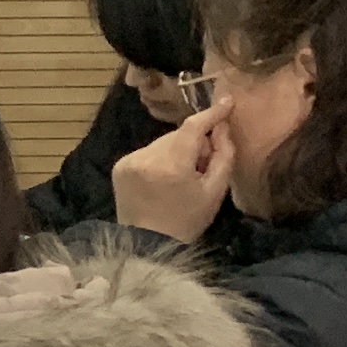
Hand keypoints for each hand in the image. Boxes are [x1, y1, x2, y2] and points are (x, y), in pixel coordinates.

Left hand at [111, 103, 235, 243]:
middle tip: (202, 167)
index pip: (193, 127)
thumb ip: (223, 154)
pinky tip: (163, 180)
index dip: (211, 113)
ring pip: (163, 143)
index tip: (227, 101)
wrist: (149, 245)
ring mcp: (129, 160)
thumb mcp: (215, 190)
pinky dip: (160, 159)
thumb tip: (222, 126)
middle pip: (179, 136)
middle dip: (194, 144)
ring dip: (176, 151)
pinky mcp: (119, 166)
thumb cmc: (188, 220)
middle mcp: (146, 157)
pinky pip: (148, 152)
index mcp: (172, 165)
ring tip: (181, 177)